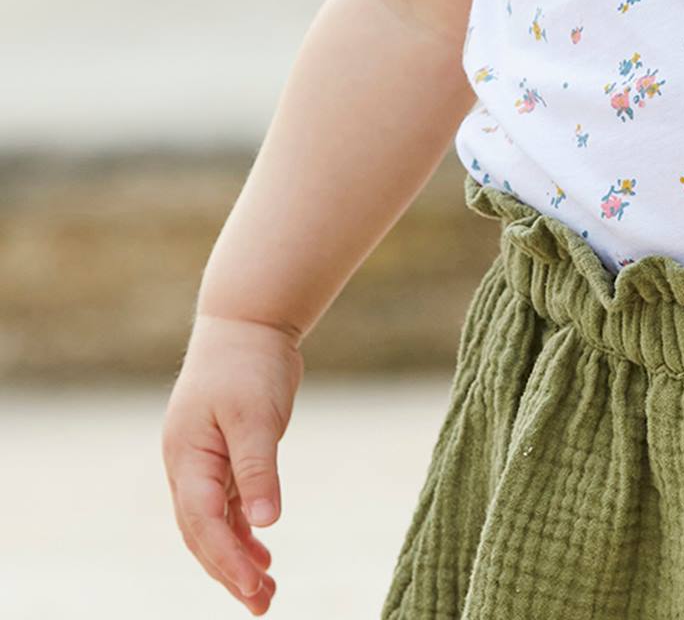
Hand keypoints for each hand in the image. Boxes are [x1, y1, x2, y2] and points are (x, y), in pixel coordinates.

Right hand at [161, 314, 303, 612]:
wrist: (248, 323)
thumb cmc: (249, 363)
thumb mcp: (257, 416)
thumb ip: (258, 469)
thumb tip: (266, 523)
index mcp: (187, 458)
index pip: (203, 522)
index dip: (227, 558)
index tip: (253, 586)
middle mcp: (187, 467)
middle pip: (202, 533)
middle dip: (228, 572)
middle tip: (260, 605)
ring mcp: (202, 464)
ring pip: (213, 525)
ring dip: (235, 559)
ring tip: (264, 594)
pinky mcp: (223, 458)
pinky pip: (226, 508)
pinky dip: (242, 533)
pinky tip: (262, 555)